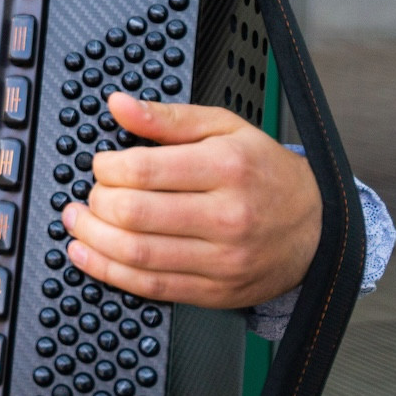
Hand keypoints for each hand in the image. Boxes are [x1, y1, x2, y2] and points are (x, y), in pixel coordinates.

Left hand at [64, 91, 321, 308]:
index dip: (106, 168)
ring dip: (92, 238)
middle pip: (134, 214)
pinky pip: (150, 287)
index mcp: (227, 168)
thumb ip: (167, 118)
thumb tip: (119, 105)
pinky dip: (108, 272)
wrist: (318, 228)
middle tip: (90, 194)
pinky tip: (88, 255)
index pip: (143, 170)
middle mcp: (226, 216)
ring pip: (137, 254)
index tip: (101, 165)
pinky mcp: (215, 291)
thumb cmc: (265, 173)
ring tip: (78, 222)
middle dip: (96, 202)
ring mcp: (222, 259)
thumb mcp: (224, 128)